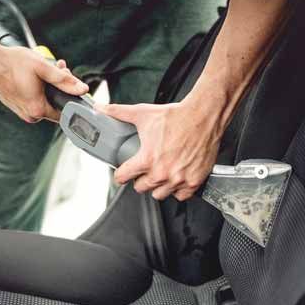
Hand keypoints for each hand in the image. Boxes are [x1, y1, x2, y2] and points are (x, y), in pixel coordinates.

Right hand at [0, 43, 87, 123]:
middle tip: (60, 69)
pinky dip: (38, 88)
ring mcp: (21, 111)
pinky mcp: (15, 105)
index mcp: (37, 110)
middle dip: (60, 87)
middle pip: (54, 105)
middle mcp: (29, 115)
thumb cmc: (12, 63)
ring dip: (49, 86)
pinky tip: (35, 74)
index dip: (70, 96)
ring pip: (44, 101)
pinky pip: (32, 99)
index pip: (64, 113)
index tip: (69, 82)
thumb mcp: (44, 68)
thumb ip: (65, 80)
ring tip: (47, 68)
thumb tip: (82, 89)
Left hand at [103, 96, 222, 200]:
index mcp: (147, 159)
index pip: (123, 177)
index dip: (121, 175)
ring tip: (160, 176)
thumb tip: (101, 108)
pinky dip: (178, 190)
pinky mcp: (194, 182)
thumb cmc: (177, 116)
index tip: (122, 173)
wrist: (203, 116)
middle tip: (145, 170)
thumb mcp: (143, 113)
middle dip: (140, 180)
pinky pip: (180, 196)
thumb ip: (119, 112)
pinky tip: (176, 179)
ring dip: (158, 187)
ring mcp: (179, 179)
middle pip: (141, 188)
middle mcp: (162, 173)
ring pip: (160, 195)